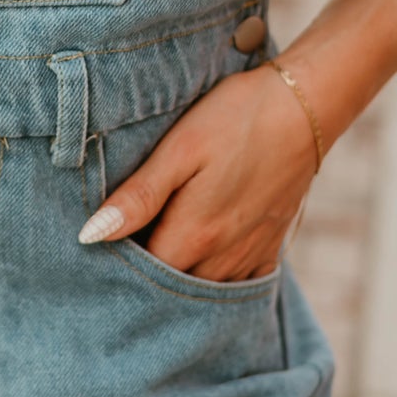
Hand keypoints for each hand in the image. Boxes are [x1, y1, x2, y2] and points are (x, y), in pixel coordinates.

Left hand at [80, 64, 319, 281]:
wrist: (305, 105)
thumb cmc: (236, 118)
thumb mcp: (180, 149)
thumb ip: (138, 197)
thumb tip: (90, 236)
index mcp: (194, 235)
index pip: (142, 275)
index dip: (118, 266)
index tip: (100, 250)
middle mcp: (223, 256)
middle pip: (173, 289)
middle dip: (147, 280)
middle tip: (123, 254)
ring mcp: (251, 253)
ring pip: (205, 291)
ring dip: (181, 280)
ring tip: (158, 251)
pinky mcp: (272, 244)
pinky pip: (242, 284)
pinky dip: (219, 282)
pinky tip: (202, 264)